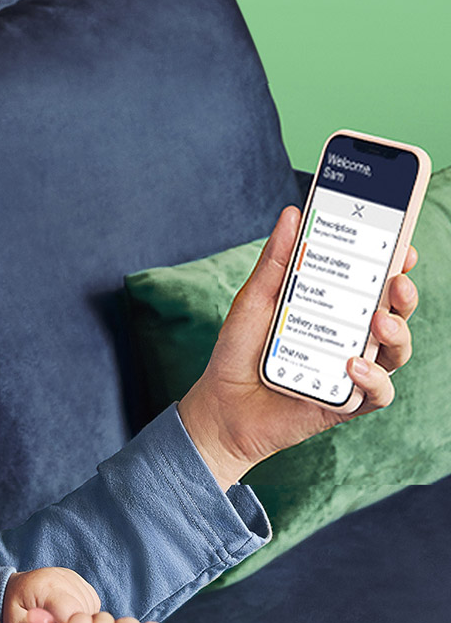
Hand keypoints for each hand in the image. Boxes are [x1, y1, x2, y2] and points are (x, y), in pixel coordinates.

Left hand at [2, 567, 100, 622]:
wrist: (11, 588)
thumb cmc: (12, 611)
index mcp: (45, 587)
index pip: (72, 613)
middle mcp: (62, 577)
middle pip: (84, 611)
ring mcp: (72, 577)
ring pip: (91, 607)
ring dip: (81, 621)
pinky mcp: (79, 580)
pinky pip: (93, 602)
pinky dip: (85, 612)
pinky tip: (67, 616)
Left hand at [177, 206, 419, 488]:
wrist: (219, 408)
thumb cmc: (237, 354)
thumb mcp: (253, 302)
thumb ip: (275, 263)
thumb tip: (293, 214)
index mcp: (333, 309)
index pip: (374, 283)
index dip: (395, 264)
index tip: (402, 246)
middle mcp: (348, 337)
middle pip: (395, 312)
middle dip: (404, 295)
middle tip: (396, 281)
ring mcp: (350, 370)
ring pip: (395, 350)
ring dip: (397, 333)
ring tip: (378, 321)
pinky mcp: (344, 403)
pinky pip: (377, 394)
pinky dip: (374, 379)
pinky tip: (355, 365)